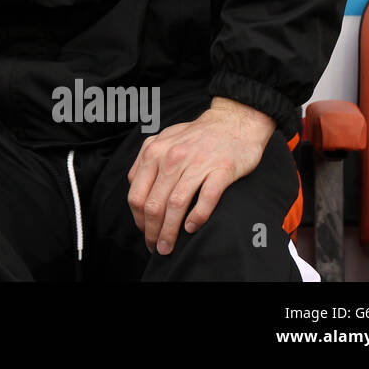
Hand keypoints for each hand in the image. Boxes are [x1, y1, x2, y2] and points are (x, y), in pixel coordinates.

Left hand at [126, 96, 275, 254]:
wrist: (233, 121)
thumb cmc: (198, 135)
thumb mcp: (164, 140)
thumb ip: (147, 161)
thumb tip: (134, 187)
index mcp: (154, 152)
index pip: (137, 194)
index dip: (138, 219)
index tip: (144, 232)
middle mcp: (171, 157)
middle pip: (154, 204)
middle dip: (152, 231)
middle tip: (157, 247)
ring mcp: (197, 163)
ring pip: (176, 205)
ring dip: (170, 231)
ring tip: (169, 246)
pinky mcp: (222, 170)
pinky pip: (205, 198)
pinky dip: (197, 217)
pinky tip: (192, 228)